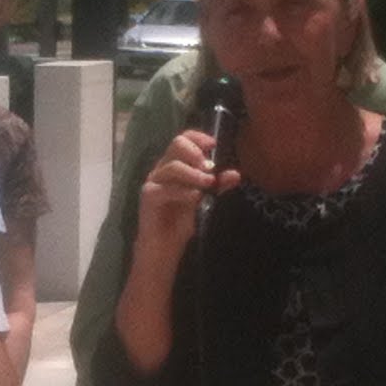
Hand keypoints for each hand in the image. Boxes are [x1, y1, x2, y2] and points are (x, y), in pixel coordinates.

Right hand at [134, 130, 241, 261]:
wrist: (164, 247)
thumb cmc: (180, 221)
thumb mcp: (204, 200)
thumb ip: (218, 186)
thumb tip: (235, 174)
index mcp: (174, 165)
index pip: (183, 139)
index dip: (198, 137)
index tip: (213, 144)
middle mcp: (162, 169)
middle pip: (176, 144)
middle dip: (196, 153)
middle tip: (210, 168)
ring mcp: (154, 181)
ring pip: (173, 166)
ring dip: (195, 174)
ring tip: (209, 184)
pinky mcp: (149, 196)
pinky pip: (166, 188)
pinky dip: (183, 191)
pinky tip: (195, 197)